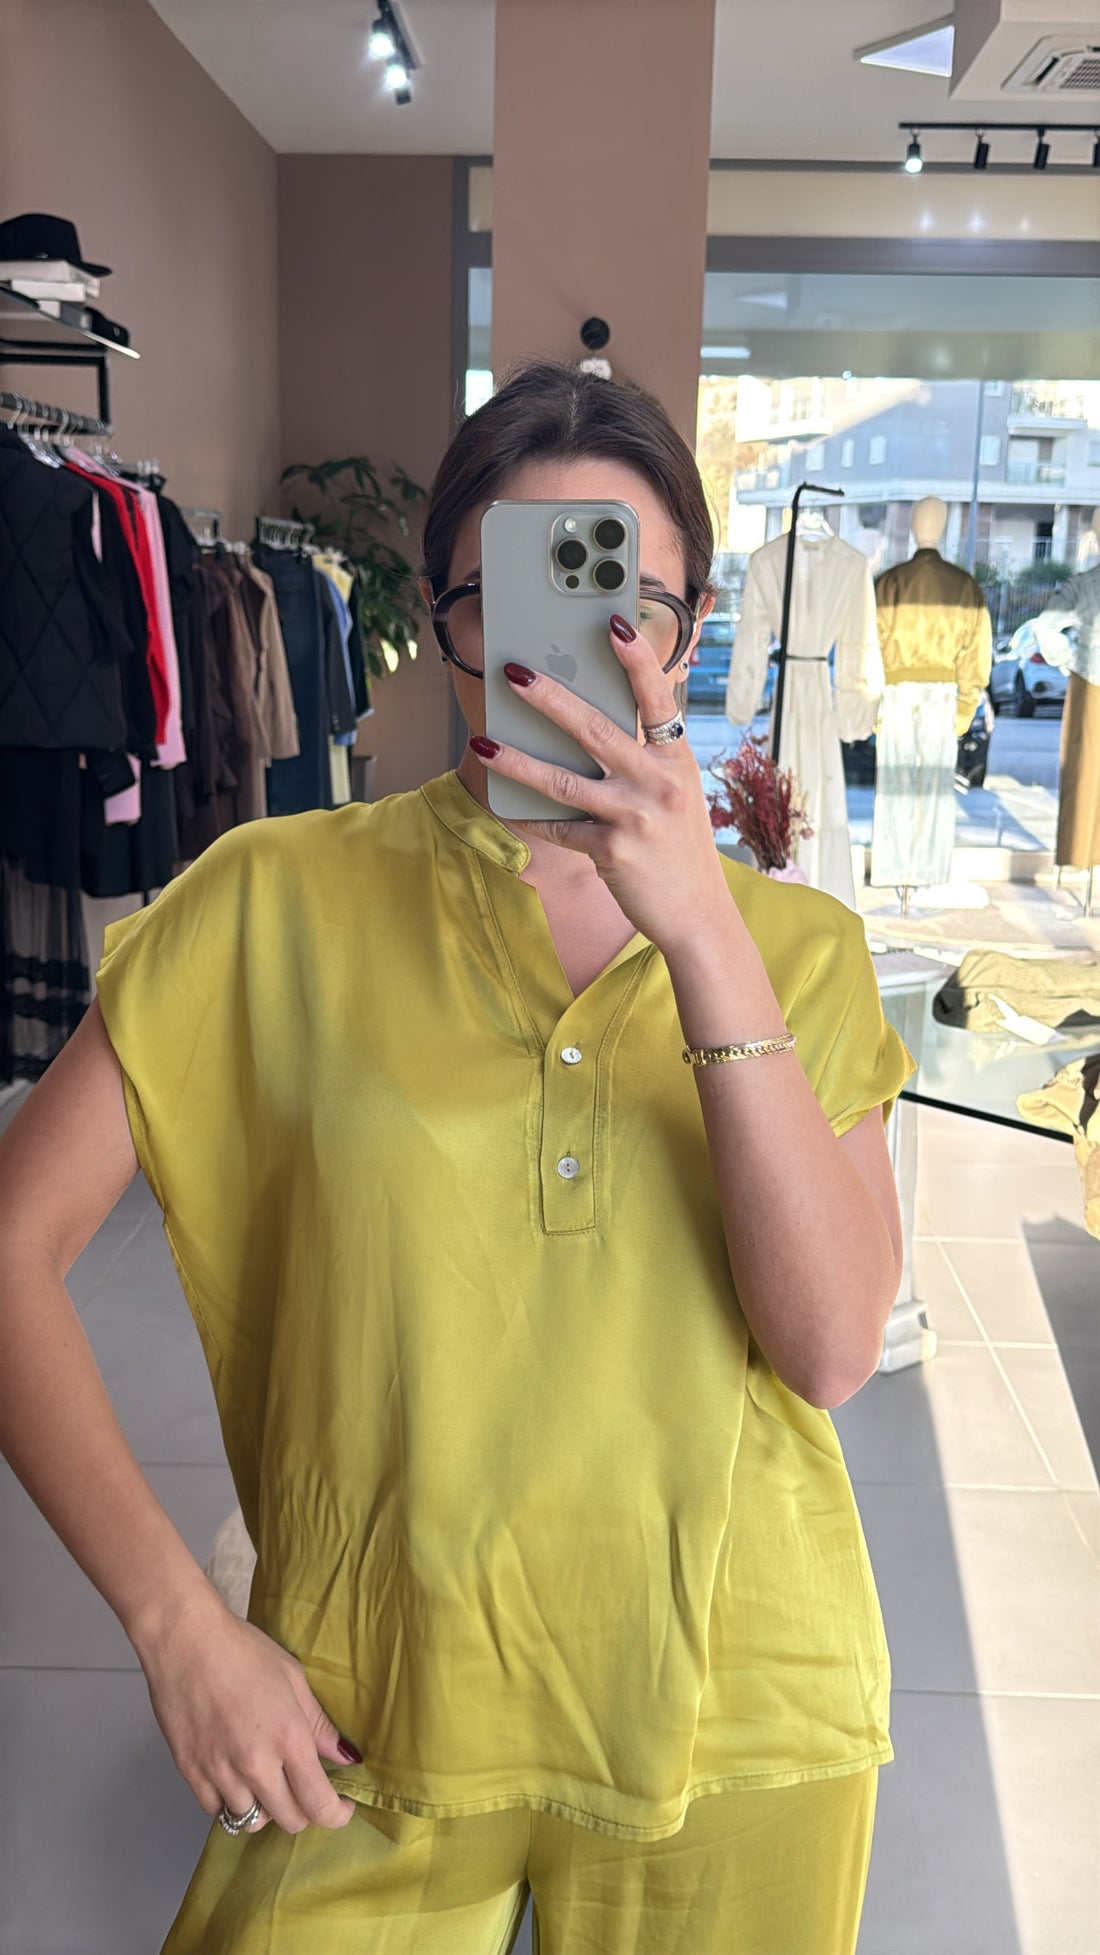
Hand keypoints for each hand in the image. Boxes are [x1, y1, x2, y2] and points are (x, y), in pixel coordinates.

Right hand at [137, 1594, 358, 1835]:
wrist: (184, 1640)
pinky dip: (229, 1801)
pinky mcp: (190, 1773)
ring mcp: (220, 1772)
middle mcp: (255, 1764)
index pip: (319, 1804)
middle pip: (289, 1821)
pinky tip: (233, 1775)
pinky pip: (215, 1811)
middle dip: (304, 1809)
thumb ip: (319, 1724)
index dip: (336, 1815)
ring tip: (264, 1778)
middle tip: (302, 1787)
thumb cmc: (241, 1649)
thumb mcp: (293, 1677)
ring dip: (264, 1807)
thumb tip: (344, 1757)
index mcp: (288, 1738)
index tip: (341, 1806)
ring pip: (251, 1821)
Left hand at [471, 616, 731, 954]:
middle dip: (549, 698)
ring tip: (483, 743)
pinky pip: (558, 827)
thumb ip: (643, 758)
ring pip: (562, 780)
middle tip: (514, 673)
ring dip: (516, 760)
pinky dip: (529, 816)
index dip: (636, 658)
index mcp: (675, 759)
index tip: (613, 623)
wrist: (698, 914)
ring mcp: (634, 816)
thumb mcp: (676, 793)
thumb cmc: (679, 847)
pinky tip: (503, 804)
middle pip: (594, 729)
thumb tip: (589, 724)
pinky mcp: (611, 850)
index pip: (657, 698)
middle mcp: (658, 782)